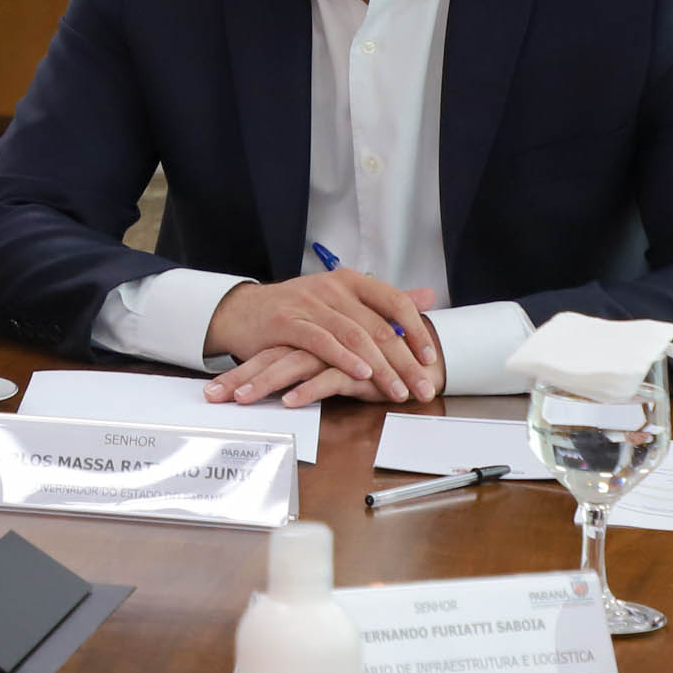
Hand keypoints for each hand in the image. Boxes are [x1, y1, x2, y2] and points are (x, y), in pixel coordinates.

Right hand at [203, 273, 442, 403]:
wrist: (242, 311)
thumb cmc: (297, 310)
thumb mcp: (342, 300)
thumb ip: (384, 302)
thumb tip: (428, 297)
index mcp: (350, 281)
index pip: (393, 301)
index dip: (416, 329)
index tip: (430, 357)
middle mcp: (332, 288)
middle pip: (378, 326)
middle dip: (405, 361)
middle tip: (423, 387)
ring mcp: (309, 303)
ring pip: (354, 336)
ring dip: (381, 368)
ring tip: (398, 391)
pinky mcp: (288, 322)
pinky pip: (322, 342)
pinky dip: (344, 359)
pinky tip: (360, 375)